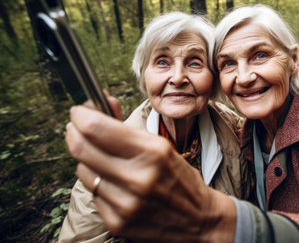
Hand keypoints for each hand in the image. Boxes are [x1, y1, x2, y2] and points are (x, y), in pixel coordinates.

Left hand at [65, 104, 235, 241]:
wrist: (199, 219)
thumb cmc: (180, 178)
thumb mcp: (161, 147)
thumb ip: (128, 127)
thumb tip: (104, 102)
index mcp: (153, 152)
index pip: (96, 128)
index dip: (81, 115)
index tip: (80, 111)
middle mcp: (137, 177)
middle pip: (81, 148)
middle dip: (74, 132)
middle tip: (76, 127)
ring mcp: (125, 203)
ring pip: (83, 170)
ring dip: (87, 160)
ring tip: (104, 159)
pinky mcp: (117, 222)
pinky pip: (92, 193)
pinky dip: (98, 183)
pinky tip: (113, 183)